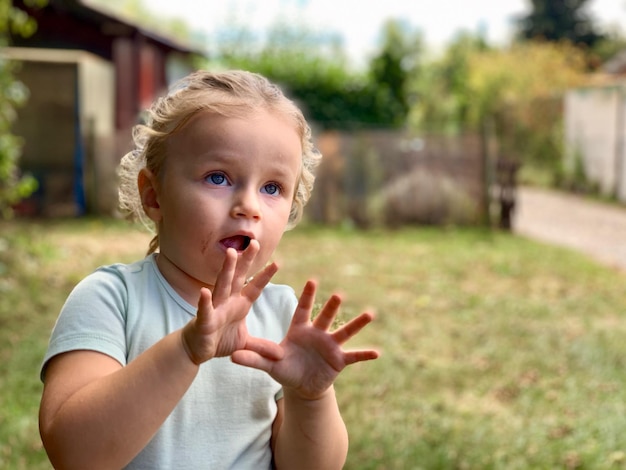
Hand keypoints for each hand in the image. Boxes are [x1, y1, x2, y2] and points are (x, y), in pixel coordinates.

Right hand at [181, 240, 283, 364]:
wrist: (197, 350)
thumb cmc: (220, 340)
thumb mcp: (245, 344)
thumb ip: (262, 347)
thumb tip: (281, 355)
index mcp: (239, 304)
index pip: (255, 287)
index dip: (265, 276)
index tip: (277, 262)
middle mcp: (228, 301)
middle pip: (239, 277)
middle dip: (246, 261)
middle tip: (255, 243)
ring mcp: (215, 308)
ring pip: (222, 285)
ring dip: (227, 269)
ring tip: (231, 253)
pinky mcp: (204, 321)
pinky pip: (204, 310)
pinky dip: (204, 301)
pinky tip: (204, 291)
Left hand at [232, 280, 378, 399]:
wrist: (301, 384)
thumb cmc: (284, 368)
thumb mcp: (269, 364)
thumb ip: (253, 358)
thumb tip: (231, 356)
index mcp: (300, 329)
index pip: (303, 309)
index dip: (309, 296)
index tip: (314, 280)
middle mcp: (317, 333)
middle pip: (325, 317)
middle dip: (332, 307)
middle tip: (339, 295)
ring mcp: (330, 345)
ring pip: (344, 331)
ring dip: (356, 324)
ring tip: (370, 314)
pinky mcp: (339, 360)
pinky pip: (354, 356)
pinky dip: (365, 355)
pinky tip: (378, 353)